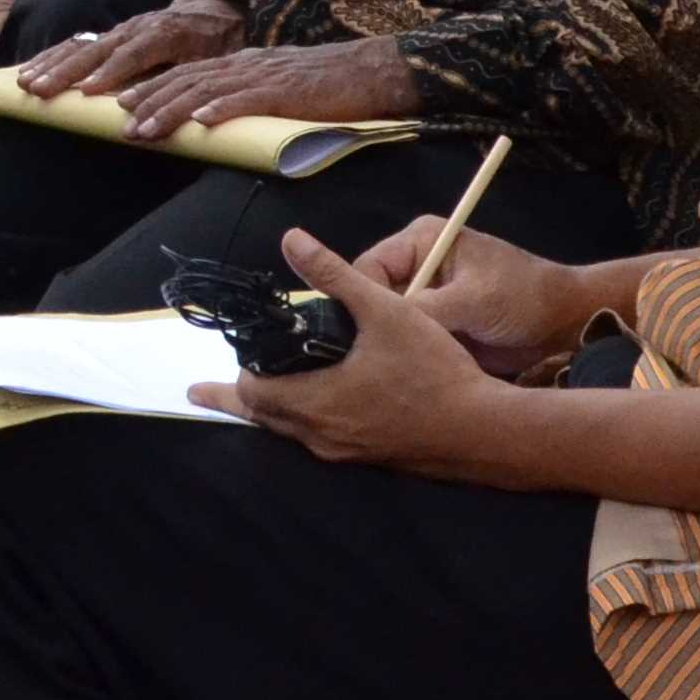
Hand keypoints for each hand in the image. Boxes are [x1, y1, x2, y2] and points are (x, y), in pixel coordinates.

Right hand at [17, 0, 240, 102]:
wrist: (215, 14)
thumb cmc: (214, 45)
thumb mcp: (210, 63)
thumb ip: (183, 81)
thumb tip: (162, 107)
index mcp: (163, 34)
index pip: (132, 54)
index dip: (111, 72)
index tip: (90, 91)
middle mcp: (135, 28)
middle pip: (95, 49)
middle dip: (64, 71)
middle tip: (38, 89)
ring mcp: (119, 29)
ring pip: (79, 45)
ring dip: (50, 64)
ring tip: (25, 81)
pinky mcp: (110, 33)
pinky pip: (76, 43)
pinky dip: (52, 57)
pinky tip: (32, 69)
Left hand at [106, 34, 420, 146]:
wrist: (372, 71)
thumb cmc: (327, 84)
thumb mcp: (277, 87)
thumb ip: (247, 98)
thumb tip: (214, 120)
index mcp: (242, 64)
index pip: (187, 74)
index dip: (151, 89)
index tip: (121, 106)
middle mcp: (245, 65)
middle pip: (186, 80)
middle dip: (148, 101)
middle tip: (117, 121)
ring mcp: (264, 76)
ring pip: (206, 90)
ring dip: (171, 110)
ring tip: (143, 127)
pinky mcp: (287, 91)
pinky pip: (248, 99)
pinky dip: (220, 109)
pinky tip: (199, 121)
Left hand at [205, 228, 508, 468]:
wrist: (488, 432)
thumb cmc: (434, 371)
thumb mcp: (384, 311)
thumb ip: (334, 275)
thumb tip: (292, 239)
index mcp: (314, 404)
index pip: (250, 392)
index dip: (237, 372)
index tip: (230, 357)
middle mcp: (322, 437)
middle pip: (263, 418)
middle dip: (239, 399)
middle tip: (211, 391)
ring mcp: (347, 454)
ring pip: (292, 433)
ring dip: (274, 411)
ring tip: (262, 393)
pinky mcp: (371, 460)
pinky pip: (321, 441)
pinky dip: (305, 422)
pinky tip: (321, 404)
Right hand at [343, 214, 600, 383]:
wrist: (565, 324)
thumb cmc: (524, 297)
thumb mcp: (475, 299)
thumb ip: (426, 308)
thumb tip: (380, 324)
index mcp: (421, 241)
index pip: (369, 266)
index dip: (360, 297)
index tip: (359, 331)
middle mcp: (417, 266)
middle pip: (371, 295)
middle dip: (371, 323)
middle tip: (364, 356)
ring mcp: (425, 297)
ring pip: (386, 321)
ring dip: (388, 341)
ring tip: (380, 369)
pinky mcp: (435, 325)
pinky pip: (407, 339)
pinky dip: (405, 355)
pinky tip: (400, 374)